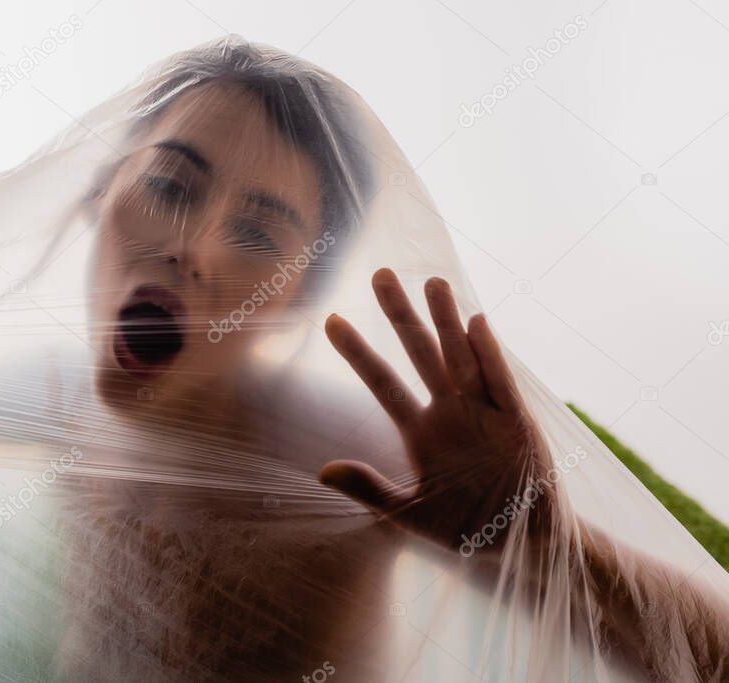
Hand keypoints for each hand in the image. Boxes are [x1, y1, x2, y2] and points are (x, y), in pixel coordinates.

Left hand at [320, 269, 553, 554]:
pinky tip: (475, 323)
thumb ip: (370, 490)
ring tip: (430, 281)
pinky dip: (489, 356)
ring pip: (460, 357)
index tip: (331, 319)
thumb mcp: (410, 514)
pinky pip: (501, 384)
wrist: (521, 546)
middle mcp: (450, 412)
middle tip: (379, 273)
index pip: (382, 382)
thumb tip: (323, 470)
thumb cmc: (466, 527)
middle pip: (420, 354)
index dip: (358, 352)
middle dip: (401, 315)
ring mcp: (483, 413)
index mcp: (422, 431)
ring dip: (446, 321)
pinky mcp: (517, 424)